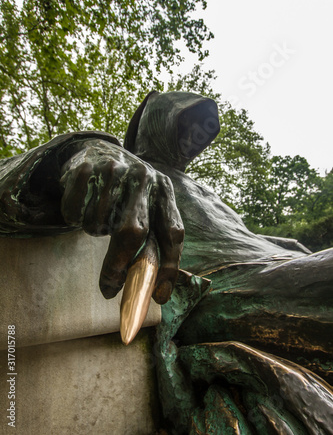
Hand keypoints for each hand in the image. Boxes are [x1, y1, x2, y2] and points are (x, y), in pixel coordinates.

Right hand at [60, 139, 183, 303]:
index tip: (158, 296)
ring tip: (100, 213)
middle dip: (119, 265)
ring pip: (98, 224)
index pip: (173, 232)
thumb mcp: (149, 203)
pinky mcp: (86, 168)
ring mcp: (114, 170)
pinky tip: (84, 202)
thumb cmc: (128, 190)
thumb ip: (155, 237)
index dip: (168, 267)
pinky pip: (76, 212)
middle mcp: (143, 177)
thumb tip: (158, 291)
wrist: (99, 149)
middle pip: (133, 232)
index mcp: (164, 189)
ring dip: (96, 230)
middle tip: (109, 287)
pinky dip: (75, 217)